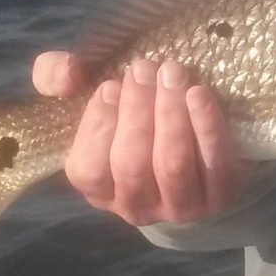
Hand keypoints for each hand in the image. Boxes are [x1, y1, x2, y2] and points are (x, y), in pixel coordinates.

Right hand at [31, 50, 249, 224]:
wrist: (193, 145)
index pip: (89, 169)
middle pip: (132, 165)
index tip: (111, 85)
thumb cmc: (130, 117)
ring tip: (171, 73)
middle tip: (144, 68)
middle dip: (137, 112)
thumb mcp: (88, 95)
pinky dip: (207, 127)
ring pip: (171, 164)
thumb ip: (55, 76)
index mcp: (98, 189)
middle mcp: (136, 207)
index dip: (98, 126)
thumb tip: (67, 73)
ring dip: (170, 115)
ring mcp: (180, 207)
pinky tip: (199, 94)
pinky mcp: (220, 197)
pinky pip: (215, 165)